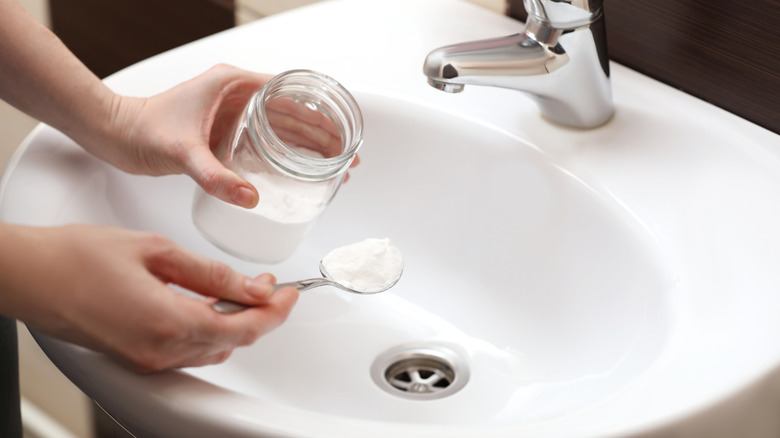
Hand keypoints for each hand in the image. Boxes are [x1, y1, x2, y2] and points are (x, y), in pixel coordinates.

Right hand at [2, 224, 298, 371]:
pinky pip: (188, 351)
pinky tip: (209, 305)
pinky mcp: (136, 358)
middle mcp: (161, 351)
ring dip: (235, 324)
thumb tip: (255, 288)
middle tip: (270, 286)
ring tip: (243, 292)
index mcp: (170, 322)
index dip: (275, 311)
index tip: (290, 292)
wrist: (29, 277)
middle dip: (260, 315)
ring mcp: (147, 359)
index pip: (245, 328)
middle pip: (233, 342)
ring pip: (213, 350)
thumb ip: (212, 274)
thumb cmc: (80, 257)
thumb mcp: (157, 252)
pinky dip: (209, 331)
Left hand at [79, 64, 359, 205]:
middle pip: (294, 114)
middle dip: (323, 135)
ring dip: (309, 146)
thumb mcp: (182, 151)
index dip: (320, 116)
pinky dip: (286, 156)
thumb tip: (249, 197)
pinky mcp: (225, 135)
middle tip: (346, 158)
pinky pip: (265, 144)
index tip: (340, 136)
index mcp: (234, 85)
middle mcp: (238, 97)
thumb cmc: (142, 129)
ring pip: (283, 129)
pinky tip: (299, 173)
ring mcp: (233, 116)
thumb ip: (214, 176)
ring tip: (333, 166)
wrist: (115, 135)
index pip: (291, 96)